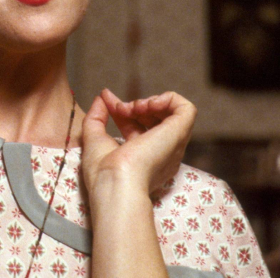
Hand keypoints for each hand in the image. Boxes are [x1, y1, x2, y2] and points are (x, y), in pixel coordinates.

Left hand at [81, 88, 195, 198]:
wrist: (115, 182)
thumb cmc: (103, 170)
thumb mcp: (94, 138)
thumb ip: (96, 117)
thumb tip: (102, 97)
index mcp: (144, 159)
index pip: (138, 126)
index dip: (123, 109)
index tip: (106, 98)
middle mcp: (162, 153)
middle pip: (155, 119)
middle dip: (135, 105)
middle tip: (120, 108)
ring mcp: (173, 144)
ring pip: (173, 113)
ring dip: (150, 101)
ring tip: (135, 107)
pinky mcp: (180, 134)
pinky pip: (186, 109)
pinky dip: (168, 98)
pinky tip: (149, 105)